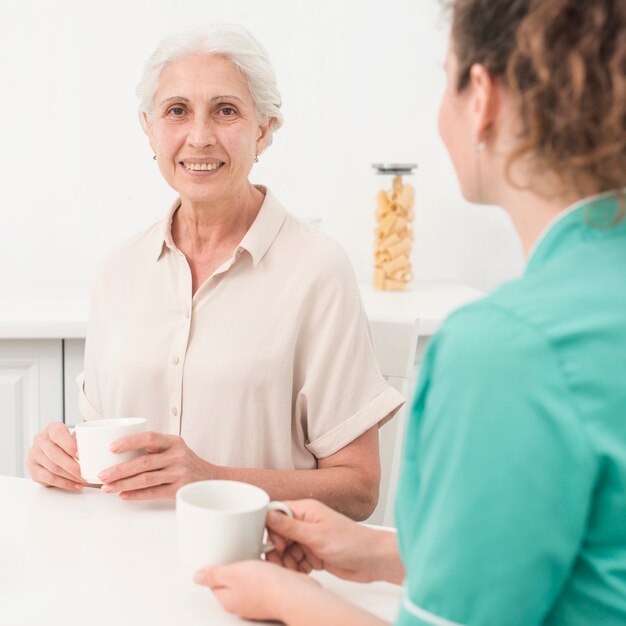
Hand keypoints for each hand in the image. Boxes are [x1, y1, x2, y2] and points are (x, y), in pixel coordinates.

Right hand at [27, 422, 86, 490]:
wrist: (52, 446)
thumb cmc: (68, 441)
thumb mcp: (74, 435)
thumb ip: (83, 440)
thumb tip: (96, 454)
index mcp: (52, 428)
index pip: (58, 434)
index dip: (70, 445)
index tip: (81, 455)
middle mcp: (40, 440)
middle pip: (56, 455)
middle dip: (73, 466)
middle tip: (86, 473)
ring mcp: (34, 455)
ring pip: (53, 468)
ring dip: (71, 477)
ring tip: (84, 480)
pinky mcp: (33, 469)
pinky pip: (49, 479)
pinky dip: (65, 483)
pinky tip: (75, 485)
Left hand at [97, 432, 210, 499]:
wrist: (209, 478)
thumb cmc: (184, 462)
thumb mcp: (174, 448)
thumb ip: (153, 448)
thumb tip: (118, 453)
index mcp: (173, 442)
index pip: (149, 438)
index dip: (129, 442)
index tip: (111, 448)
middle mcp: (177, 456)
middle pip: (144, 462)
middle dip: (119, 469)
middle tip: (102, 474)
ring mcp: (179, 473)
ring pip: (146, 479)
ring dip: (123, 484)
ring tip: (107, 487)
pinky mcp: (178, 489)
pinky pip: (153, 493)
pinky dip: (136, 494)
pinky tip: (123, 495)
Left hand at [194, 560, 319, 622]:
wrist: (296, 594)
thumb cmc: (267, 586)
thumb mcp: (234, 574)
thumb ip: (214, 575)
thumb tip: (197, 577)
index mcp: (228, 599)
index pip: (214, 580)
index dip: (216, 564)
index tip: (220, 552)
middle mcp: (241, 601)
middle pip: (230, 578)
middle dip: (234, 563)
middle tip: (238, 548)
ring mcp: (257, 598)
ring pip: (248, 576)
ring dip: (250, 563)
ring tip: (255, 551)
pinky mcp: (271, 592)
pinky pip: (262, 577)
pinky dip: (263, 567)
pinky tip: (268, 559)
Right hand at [266, 499, 402, 583]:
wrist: (372, 560)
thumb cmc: (351, 541)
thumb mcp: (317, 534)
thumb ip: (290, 526)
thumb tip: (268, 514)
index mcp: (306, 510)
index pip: (277, 513)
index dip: (271, 529)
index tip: (276, 544)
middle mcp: (305, 522)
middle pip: (278, 535)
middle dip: (278, 550)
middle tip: (283, 561)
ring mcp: (309, 539)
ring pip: (285, 550)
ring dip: (287, 562)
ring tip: (296, 569)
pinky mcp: (313, 554)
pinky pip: (295, 561)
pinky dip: (296, 568)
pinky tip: (305, 572)